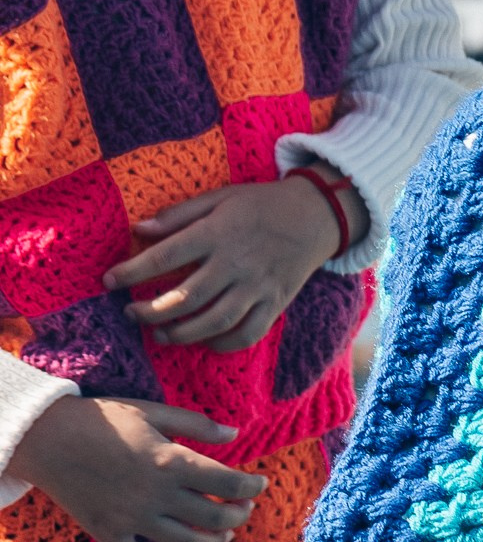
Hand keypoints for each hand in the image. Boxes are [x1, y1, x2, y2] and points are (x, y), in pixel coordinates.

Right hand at [12, 397, 266, 541]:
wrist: (46, 437)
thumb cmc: (103, 419)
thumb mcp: (151, 411)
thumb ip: (195, 424)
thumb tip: (234, 432)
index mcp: (171, 461)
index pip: (229, 484)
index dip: (252, 487)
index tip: (260, 484)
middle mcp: (155, 494)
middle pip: (216, 518)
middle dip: (239, 515)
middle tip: (243, 507)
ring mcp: (131, 519)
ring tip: (223, 533)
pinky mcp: (108, 534)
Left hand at [103, 173, 361, 351]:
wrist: (316, 215)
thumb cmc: (260, 204)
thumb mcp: (219, 197)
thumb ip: (179, 214)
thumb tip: (140, 229)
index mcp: (217, 233)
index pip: (165, 256)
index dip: (132, 272)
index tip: (109, 281)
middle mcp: (236, 263)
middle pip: (186, 297)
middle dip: (151, 311)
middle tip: (131, 313)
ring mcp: (257, 286)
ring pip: (214, 321)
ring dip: (181, 333)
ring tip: (159, 334)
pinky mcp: (275, 303)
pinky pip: (247, 333)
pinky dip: (223, 344)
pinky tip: (204, 341)